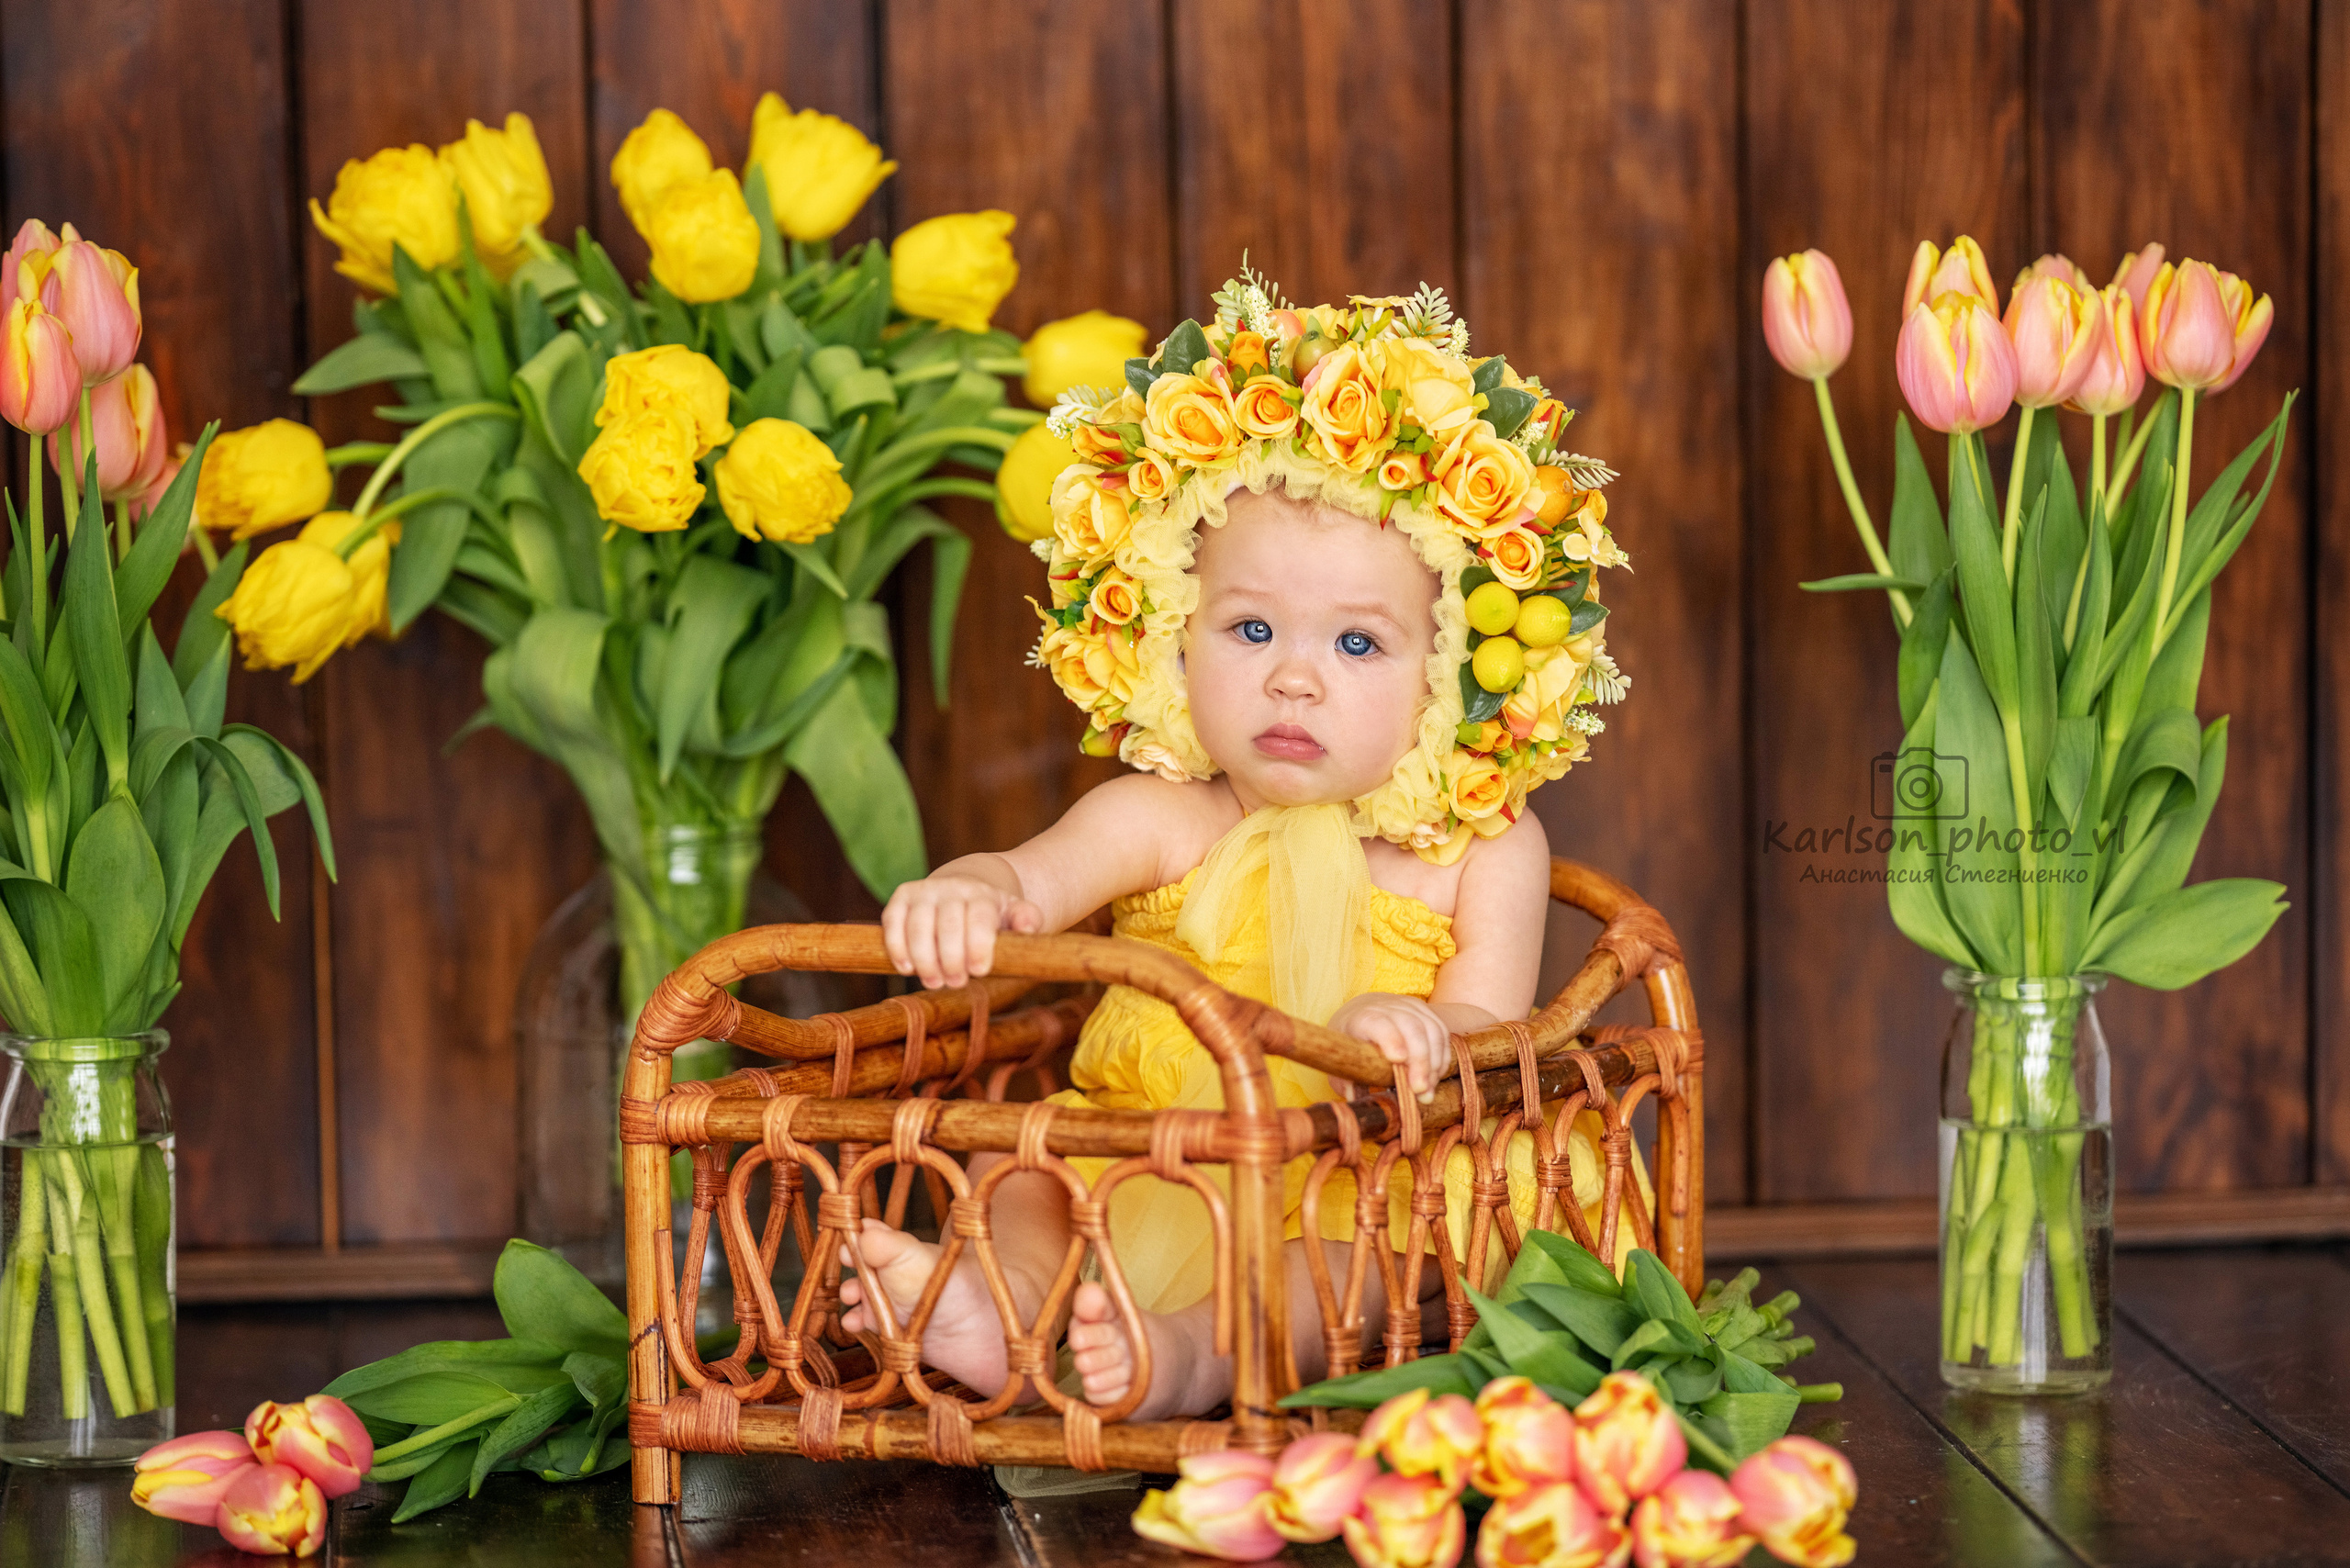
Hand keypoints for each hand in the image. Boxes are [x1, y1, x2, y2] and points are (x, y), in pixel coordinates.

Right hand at [881, 872, 1042, 987]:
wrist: (965, 887)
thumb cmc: (991, 914)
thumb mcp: (1015, 915)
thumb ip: (1027, 920)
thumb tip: (1029, 927)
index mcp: (983, 894)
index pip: (979, 918)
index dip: (978, 947)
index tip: (979, 971)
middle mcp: (952, 887)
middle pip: (948, 926)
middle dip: (951, 960)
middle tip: (957, 983)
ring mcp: (924, 891)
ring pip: (918, 926)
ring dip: (924, 960)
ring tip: (935, 982)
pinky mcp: (901, 897)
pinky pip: (892, 921)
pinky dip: (897, 947)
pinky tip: (907, 968)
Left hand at [1329, 992, 1454, 1099]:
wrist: (1363, 1011)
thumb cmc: (1351, 1041)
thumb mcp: (1342, 1058)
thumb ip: (1347, 1078)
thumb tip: (1354, 1099)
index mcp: (1363, 1018)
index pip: (1379, 1023)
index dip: (1391, 1039)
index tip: (1398, 1059)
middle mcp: (1389, 1008)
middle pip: (1412, 1028)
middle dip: (1419, 1060)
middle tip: (1419, 1089)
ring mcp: (1410, 1007)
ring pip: (1432, 1031)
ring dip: (1434, 1063)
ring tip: (1427, 1090)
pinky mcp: (1426, 1012)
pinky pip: (1442, 1033)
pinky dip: (1441, 1058)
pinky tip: (1435, 1077)